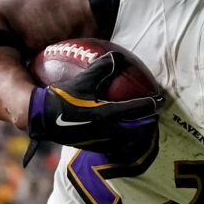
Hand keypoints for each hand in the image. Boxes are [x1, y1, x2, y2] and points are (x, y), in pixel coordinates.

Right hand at [25, 51, 161, 164]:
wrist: (43, 119)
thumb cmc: (62, 97)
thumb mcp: (82, 81)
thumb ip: (101, 68)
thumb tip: (118, 56)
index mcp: (107, 113)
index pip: (136, 109)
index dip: (151, 104)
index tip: (160, 100)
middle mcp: (107, 130)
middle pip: (137, 131)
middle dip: (148, 124)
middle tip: (155, 117)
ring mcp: (100, 141)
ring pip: (127, 142)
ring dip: (138, 136)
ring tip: (143, 130)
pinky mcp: (93, 146)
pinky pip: (115, 147)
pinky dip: (124, 143)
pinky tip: (123, 138)